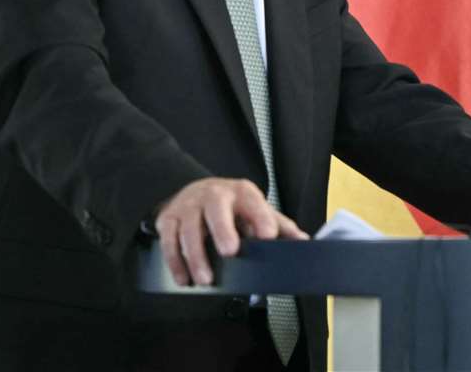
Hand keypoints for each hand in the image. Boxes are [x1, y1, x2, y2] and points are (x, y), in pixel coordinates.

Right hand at [154, 177, 306, 285]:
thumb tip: (303, 241)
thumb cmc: (232, 206)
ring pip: (189, 229)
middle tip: (230, 252)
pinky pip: (168, 241)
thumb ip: (279, 226)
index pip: (253, 203)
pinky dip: (175, 262)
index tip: (267, 236)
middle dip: (222, 230)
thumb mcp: (257, 210)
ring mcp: (188, 206)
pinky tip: (184, 279)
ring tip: (206, 279)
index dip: (261, 218)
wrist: (197, 191)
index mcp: (241, 193)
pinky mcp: (168, 218)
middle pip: (216, 210)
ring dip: (196, 256)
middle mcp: (214, 195)